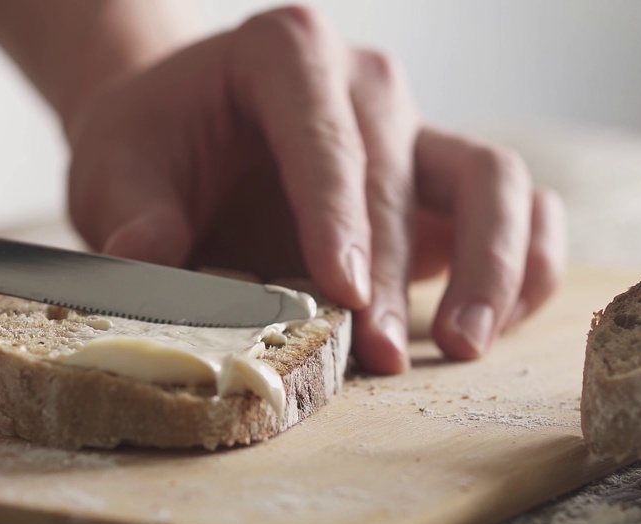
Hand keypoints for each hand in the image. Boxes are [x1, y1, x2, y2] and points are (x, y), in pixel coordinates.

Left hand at [65, 6, 564, 372]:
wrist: (185, 134)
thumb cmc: (152, 146)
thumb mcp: (116, 169)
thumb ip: (130, 209)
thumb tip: (147, 256)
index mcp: (286, 52)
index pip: (323, 133)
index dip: (336, 215)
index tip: (339, 290)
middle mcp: (366, 82)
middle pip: (400, 174)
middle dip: (394, 271)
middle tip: (376, 355)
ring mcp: (416, 129)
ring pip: (495, 179)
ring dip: (492, 264)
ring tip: (462, 348)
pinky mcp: (445, 181)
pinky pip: (521, 208)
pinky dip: (524, 263)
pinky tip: (498, 327)